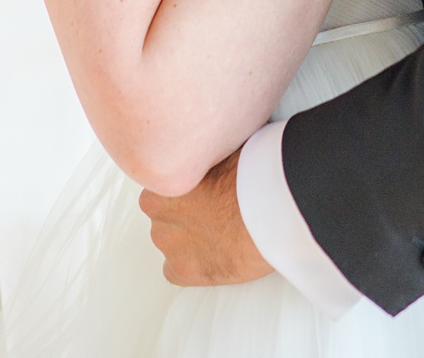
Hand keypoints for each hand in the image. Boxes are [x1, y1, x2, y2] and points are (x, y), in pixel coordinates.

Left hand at [140, 148, 273, 286]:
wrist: (267, 210)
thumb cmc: (250, 176)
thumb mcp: (219, 153)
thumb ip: (202, 159)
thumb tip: (209, 151)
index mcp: (161, 182)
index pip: (162, 192)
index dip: (187, 196)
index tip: (206, 197)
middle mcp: (156, 212)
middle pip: (166, 218)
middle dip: (187, 219)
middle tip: (216, 217)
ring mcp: (168, 243)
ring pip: (171, 244)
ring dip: (190, 243)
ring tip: (222, 237)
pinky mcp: (183, 269)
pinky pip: (176, 273)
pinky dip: (191, 269)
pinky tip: (214, 258)